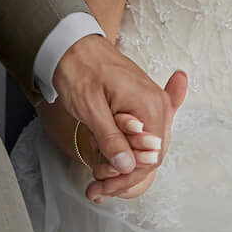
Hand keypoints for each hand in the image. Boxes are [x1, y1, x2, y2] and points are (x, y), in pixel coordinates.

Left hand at [52, 34, 187, 202]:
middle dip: (123, 176)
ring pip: (145, 151)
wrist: (73, 45)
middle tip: (95, 186)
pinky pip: (142, 137)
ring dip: (123, 167)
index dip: (126, 178)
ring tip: (97, 176)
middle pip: (149, 158)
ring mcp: (152, 105)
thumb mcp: (91, 108)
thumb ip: (111, 138)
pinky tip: (116, 165)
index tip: (102, 186)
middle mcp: (158, 105)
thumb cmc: (80, 70)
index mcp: (150, 105)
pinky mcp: (142, 106)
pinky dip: (128, 152)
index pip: (150, 159)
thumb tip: (127, 167)